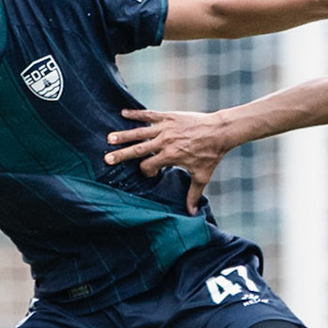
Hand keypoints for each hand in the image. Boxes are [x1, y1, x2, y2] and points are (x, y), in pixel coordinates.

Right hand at [104, 110, 228, 211]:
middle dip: (122, 154)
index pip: (148, 166)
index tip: (149, 173)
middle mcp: (165, 142)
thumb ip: (193, 194)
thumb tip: (192, 213)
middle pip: (139, 149)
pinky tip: (123, 114)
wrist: (220, 131)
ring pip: (140, 132)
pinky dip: (136, 114)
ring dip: (124, 135)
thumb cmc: (211, 154)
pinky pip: (149, 115)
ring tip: (109, 138)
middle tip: (107, 158)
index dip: (145, 172)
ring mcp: (166, 128)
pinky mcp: (169, 116)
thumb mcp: (202, 176)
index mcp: (171, 156)